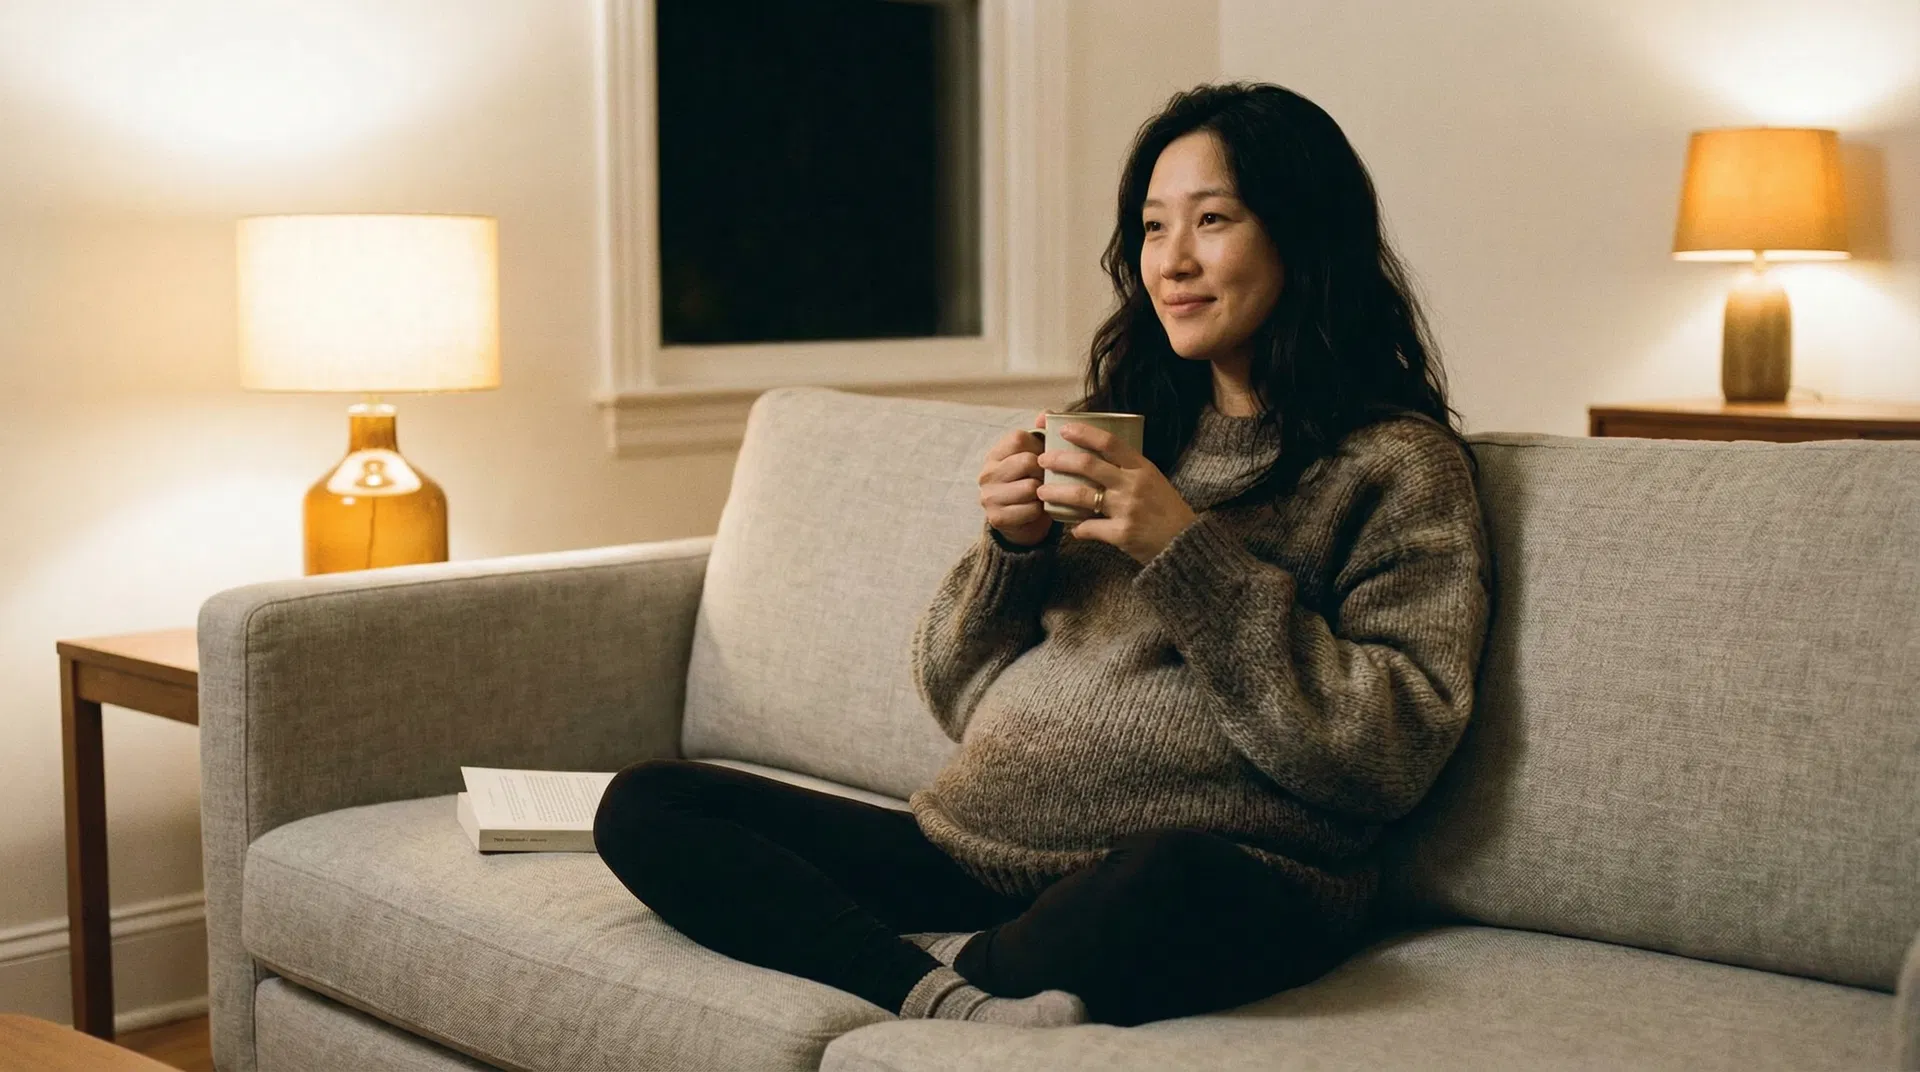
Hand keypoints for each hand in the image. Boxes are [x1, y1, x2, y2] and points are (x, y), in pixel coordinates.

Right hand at [978, 412, 1053, 546]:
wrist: (1021, 522)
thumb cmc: (1031, 482)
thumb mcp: (1035, 455)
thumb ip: (1041, 432)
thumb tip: (1045, 414)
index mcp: (995, 454)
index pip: (1018, 438)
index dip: (1038, 446)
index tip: (1043, 458)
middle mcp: (987, 473)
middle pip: (1027, 461)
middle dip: (1044, 471)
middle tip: (1046, 479)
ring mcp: (989, 496)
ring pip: (1030, 487)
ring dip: (1043, 493)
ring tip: (1043, 495)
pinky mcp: (997, 518)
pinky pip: (1030, 510)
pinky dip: (1040, 511)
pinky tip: (1037, 510)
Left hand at [1038, 423, 1197, 564]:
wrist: (1184, 543)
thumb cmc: (1166, 509)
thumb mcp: (1152, 480)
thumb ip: (1127, 469)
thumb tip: (1096, 457)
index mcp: (1141, 467)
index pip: (1109, 442)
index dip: (1084, 433)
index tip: (1064, 429)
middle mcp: (1133, 484)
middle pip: (1088, 465)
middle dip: (1059, 460)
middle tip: (1043, 460)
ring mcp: (1127, 509)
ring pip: (1081, 495)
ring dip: (1056, 492)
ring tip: (1042, 491)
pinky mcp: (1122, 533)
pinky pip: (1088, 528)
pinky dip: (1076, 528)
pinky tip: (1072, 528)